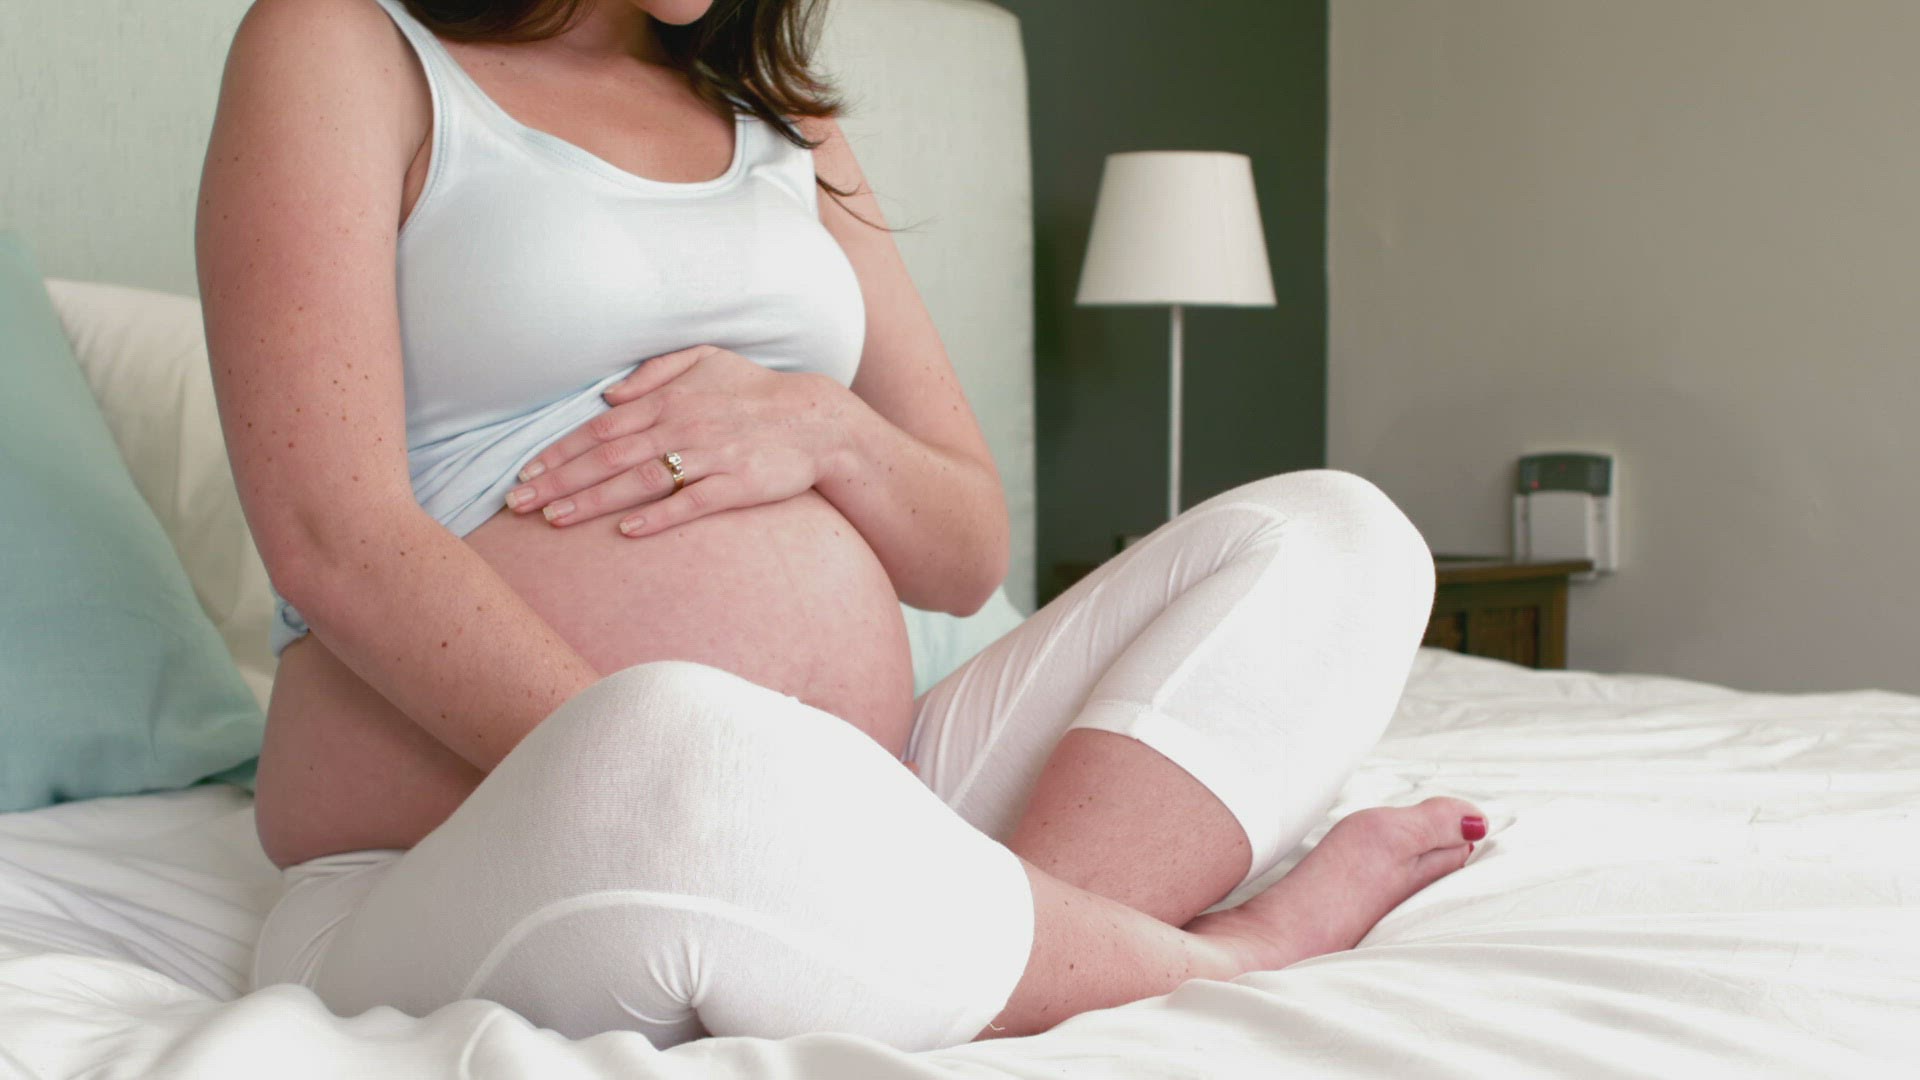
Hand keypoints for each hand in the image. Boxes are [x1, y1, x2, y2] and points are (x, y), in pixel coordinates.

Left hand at [502, 345, 850, 536]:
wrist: (816, 420)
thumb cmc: (756, 392)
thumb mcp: (706, 361)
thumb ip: (655, 373)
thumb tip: (609, 397)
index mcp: (669, 400)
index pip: (601, 429)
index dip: (559, 451)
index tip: (525, 471)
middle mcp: (682, 426)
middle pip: (608, 458)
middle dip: (558, 481)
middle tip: (517, 504)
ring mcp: (709, 457)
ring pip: (639, 481)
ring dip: (592, 501)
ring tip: (553, 519)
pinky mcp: (736, 485)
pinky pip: (690, 503)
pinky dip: (657, 516)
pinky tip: (626, 531)